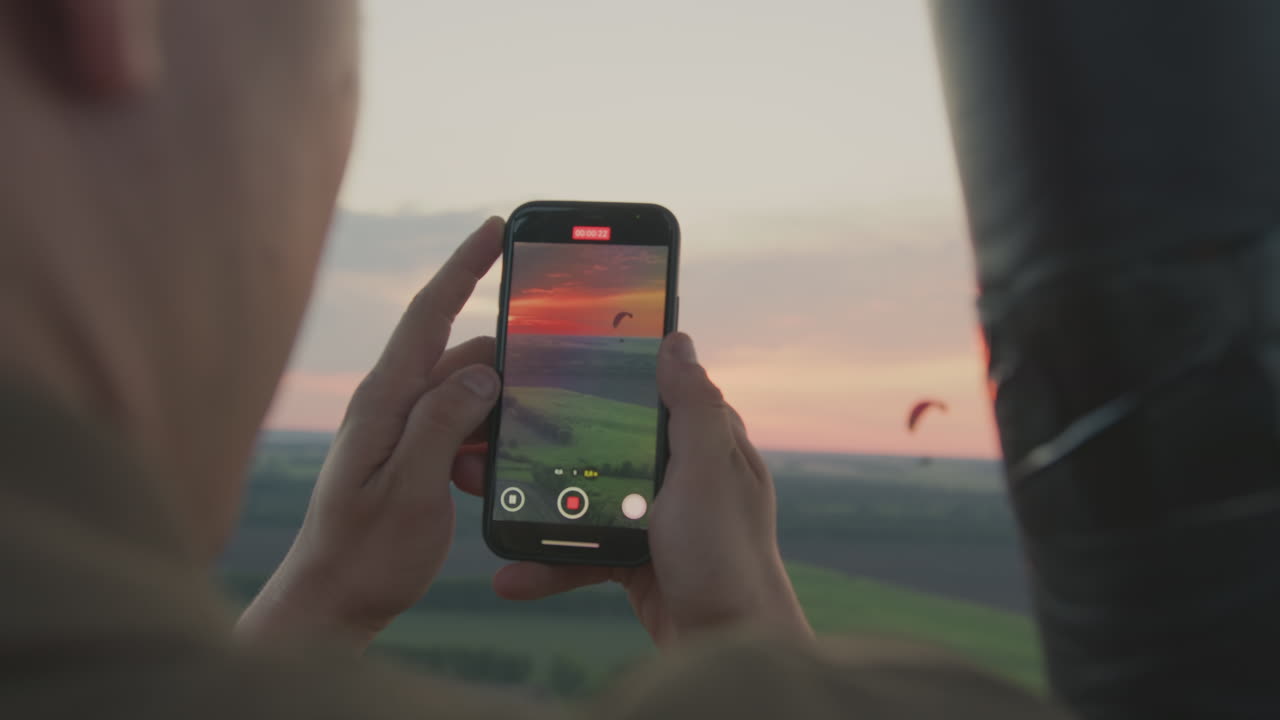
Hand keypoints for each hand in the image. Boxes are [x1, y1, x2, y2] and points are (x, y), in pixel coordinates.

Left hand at [236, 217, 503, 650]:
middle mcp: (393, 404)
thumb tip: (482, 371)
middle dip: (505, 369)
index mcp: (384, 401)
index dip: (463, 268)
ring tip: (505, 459)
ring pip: (470, 396)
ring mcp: (404, 429)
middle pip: (464, 358)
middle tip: (545, 389)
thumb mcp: (408, 491)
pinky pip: (464, 428)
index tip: (494, 229)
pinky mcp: (416, 455)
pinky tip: (492, 475)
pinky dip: (486, 441)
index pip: (428, 315)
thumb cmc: (363, 553)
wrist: (333, 601)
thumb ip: (442, 425)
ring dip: (497, 418)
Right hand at [490, 332, 811, 647]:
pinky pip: (584, 552)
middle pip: (607, 444)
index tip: (552, 363)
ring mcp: (659, 519)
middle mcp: (684, 476)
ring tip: (485, 499)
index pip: (655, 392)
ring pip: (588, 499)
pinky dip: (550, 563)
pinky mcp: (638, 561)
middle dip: (550, 445)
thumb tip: (677, 342)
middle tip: (496, 435)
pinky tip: (513, 575)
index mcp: (706, 444)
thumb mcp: (707, 472)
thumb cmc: (727, 556)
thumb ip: (692, 408)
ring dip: (538, 507)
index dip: (608, 375)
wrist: (724, 646)